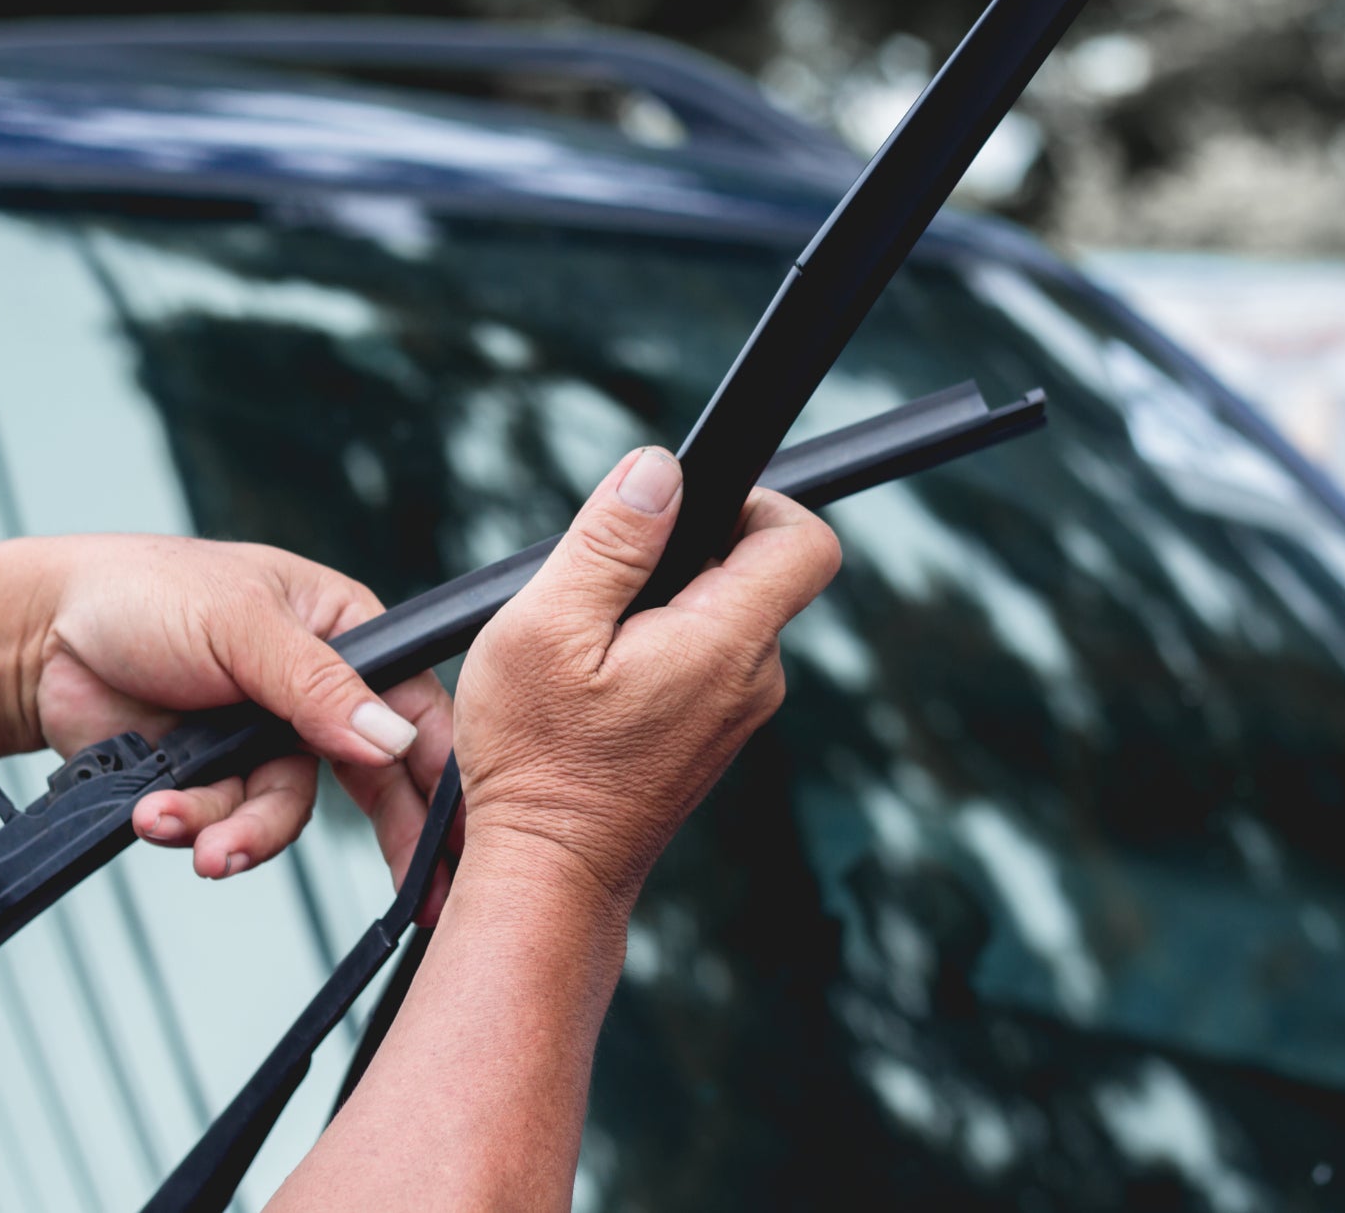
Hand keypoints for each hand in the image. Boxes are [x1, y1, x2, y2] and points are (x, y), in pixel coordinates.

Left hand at [24, 537, 452, 910]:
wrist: (40, 635)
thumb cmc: (146, 591)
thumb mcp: (243, 624)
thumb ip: (318, 685)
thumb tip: (388, 740)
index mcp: (345, 634)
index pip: (411, 706)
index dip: (438, 770)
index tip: (458, 834)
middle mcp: (314, 694)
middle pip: (372, 779)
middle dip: (388, 840)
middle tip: (414, 903)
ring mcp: (263, 740)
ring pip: (285, 812)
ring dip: (244, 835)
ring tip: (204, 851)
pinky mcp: (211, 778)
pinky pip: (222, 822)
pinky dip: (191, 827)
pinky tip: (154, 815)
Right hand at [452, 447, 840, 915]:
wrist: (551, 874)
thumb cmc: (539, 760)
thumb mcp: (547, 627)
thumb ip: (610, 540)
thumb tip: (659, 470)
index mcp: (726, 643)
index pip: (805, 541)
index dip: (757, 502)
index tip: (684, 511)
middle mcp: (753, 680)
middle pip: (758, 572)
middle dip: (687, 555)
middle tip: (605, 592)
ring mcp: (737, 714)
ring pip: (725, 615)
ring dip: (666, 607)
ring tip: (594, 650)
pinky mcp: (713, 736)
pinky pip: (705, 660)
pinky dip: (660, 650)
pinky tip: (601, 685)